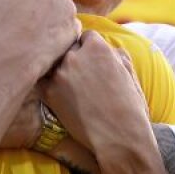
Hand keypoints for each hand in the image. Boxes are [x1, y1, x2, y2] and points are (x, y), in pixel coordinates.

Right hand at [0, 0, 79, 76]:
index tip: (16, 14)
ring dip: (52, 21)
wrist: (15, 57)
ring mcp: (68, 7)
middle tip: (28, 26)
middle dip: (40, 7)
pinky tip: (46, 44)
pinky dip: (60, 35)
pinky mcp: (75, 26)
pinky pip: (68, 28)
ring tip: (37, 37)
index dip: (22, 0)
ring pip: (60, 12)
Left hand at [42, 32, 148, 153]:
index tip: (92, 62)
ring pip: (55, 64)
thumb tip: (106, 48)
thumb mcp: (129, 71)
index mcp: (97, 47)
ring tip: (73, 89)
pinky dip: (50, 86)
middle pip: (67, 48)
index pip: (85, 36)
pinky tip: (62, 97)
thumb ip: (114, 53)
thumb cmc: (130, 106)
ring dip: (61, 72)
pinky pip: (44, 81)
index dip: (89, 49)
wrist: (119, 137)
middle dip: (74, 59)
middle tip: (82, 76)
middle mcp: (75, 56)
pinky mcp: (49, 93)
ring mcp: (59, 74)